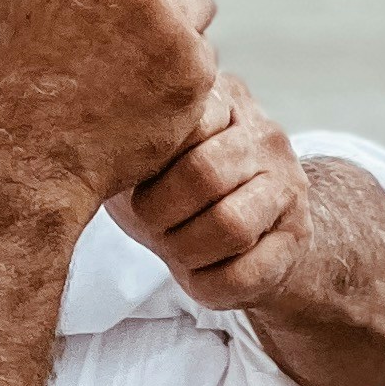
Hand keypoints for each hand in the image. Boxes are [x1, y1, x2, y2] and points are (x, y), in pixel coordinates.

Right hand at [0, 0, 218, 218]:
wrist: (27, 158)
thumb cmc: (8, 64)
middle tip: (110, 25)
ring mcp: (172, 26)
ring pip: (198, 1)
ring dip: (172, 21)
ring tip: (123, 57)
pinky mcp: (197, 73)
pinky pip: (205, 50)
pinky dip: (180, 66)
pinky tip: (138, 86)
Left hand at [113, 77, 313, 313]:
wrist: (240, 238)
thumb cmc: (172, 190)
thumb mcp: (148, 155)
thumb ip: (128, 139)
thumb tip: (86, 140)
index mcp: (225, 99)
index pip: (184, 119)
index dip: (145, 164)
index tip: (132, 182)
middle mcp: (265, 136)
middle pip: (204, 174)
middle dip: (160, 214)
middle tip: (149, 225)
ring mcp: (289, 186)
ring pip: (231, 226)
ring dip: (185, 251)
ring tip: (173, 249)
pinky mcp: (297, 239)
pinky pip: (246, 274)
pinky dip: (207, 286)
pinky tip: (196, 274)